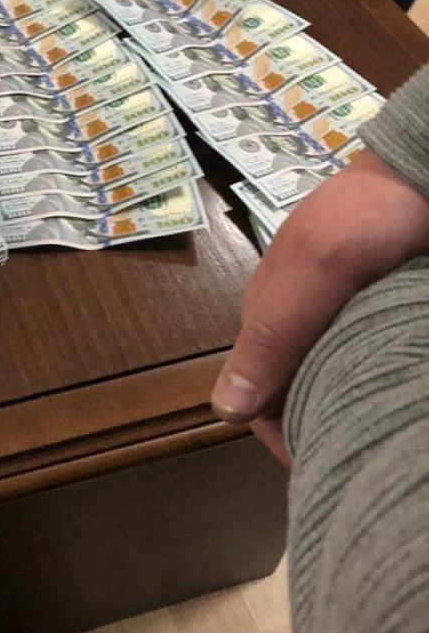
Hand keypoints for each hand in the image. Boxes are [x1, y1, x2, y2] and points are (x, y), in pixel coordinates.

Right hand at [212, 150, 428, 464]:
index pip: (258, 394)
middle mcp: (299, 321)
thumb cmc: (365, 217)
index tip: (322, 462)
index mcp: (268, 312)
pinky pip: (367, 362)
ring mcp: (340, 316)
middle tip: (362, 447)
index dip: (282, 433)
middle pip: (295, 393)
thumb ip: (272, 335)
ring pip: (333, 382)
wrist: (424, 170)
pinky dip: (377, 383)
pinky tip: (396, 395)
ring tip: (383, 426)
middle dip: (319, 425)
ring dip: (349, 407)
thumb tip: (225, 412)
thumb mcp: (317, 269)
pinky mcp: (376, 313)